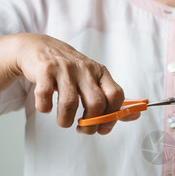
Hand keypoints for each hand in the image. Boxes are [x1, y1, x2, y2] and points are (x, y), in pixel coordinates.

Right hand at [13, 33, 137, 133]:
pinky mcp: (45, 70)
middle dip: (90, 124)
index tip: (103, 127)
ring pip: (70, 103)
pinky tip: (47, 107)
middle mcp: (85, 69)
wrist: (39, 47)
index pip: (116, 96)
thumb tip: (135, 116)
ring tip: (64, 121)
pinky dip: (45, 107)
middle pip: (97, 103)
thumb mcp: (94, 79)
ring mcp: (65, 69)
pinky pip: (45, 96)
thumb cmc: (71, 70)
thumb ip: (112, 99)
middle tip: (83, 128)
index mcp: (101, 73)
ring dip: (65, 120)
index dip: (112, 116)